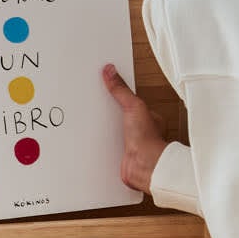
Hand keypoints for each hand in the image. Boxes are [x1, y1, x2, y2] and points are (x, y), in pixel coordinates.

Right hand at [100, 63, 166, 193]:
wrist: (144, 166)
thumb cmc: (147, 139)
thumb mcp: (133, 106)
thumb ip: (121, 90)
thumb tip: (111, 72)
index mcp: (147, 116)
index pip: (128, 101)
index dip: (116, 96)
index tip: (104, 88)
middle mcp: (139, 130)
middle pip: (119, 117)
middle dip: (107, 113)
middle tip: (93, 104)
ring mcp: (130, 143)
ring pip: (114, 133)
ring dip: (104, 131)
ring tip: (90, 122)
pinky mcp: (121, 156)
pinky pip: (108, 147)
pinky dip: (101, 146)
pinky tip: (95, 142)